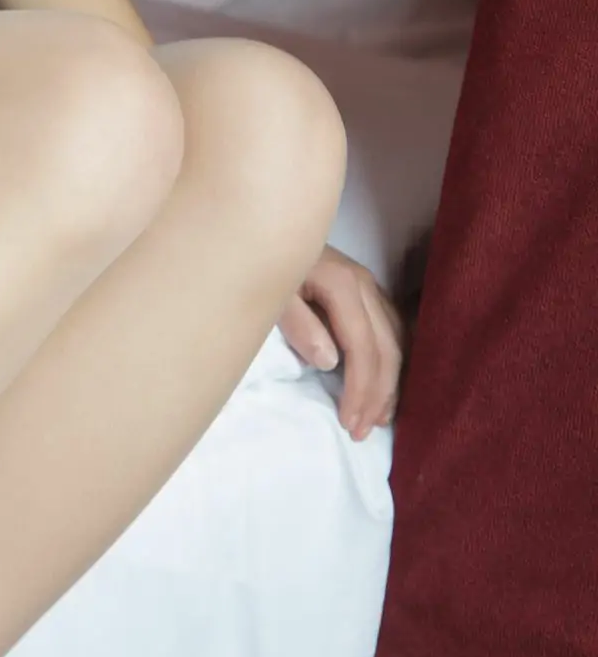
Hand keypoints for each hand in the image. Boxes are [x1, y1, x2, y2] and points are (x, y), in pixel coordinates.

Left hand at [278, 244, 406, 442]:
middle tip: (362, 432)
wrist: (263, 224)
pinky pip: (391, 331)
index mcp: (342, 285)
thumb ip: (298, 324)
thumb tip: (330, 361)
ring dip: (389, 384)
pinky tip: (385, 386)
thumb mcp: (271, 292)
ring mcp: (370, 286)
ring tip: (378, 420)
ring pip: (396, 341)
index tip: (350, 423)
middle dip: (378, 395)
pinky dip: (392, 363)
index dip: (360, 388)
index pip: (362, 347)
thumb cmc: (260, 259)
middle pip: (386, 348)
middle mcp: (365, 285)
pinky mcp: (368, 291)